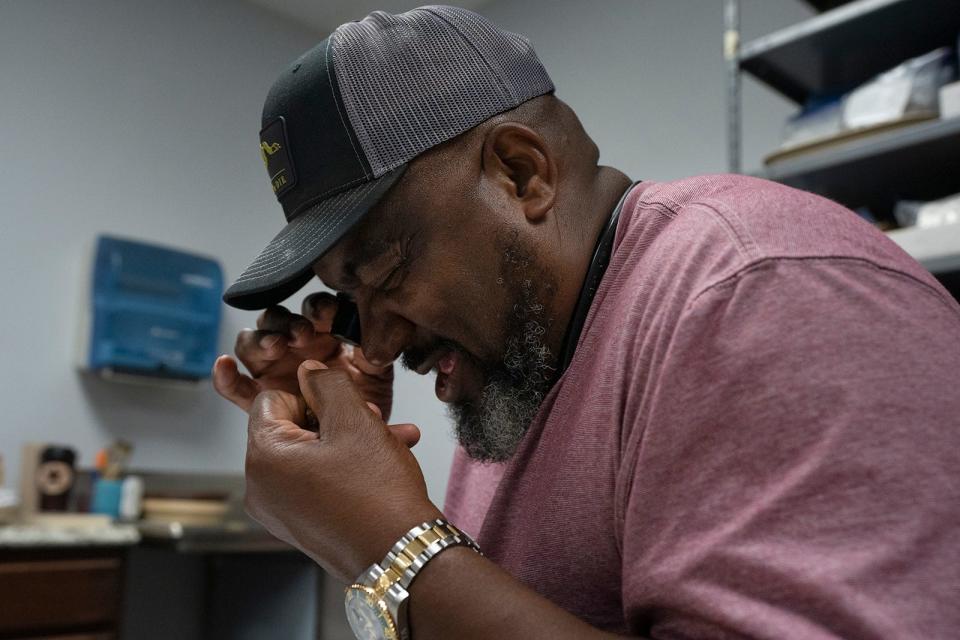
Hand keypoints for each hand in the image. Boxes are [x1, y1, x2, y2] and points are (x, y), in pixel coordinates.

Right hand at [213, 292, 394, 420]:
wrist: (362, 442)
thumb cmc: (368, 399)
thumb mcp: (377, 373)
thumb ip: (373, 354)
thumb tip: (373, 343)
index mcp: (323, 332)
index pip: (314, 310)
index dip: (318, 308)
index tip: (327, 315)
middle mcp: (294, 347)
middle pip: (276, 320)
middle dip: (287, 322)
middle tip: (302, 334)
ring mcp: (273, 370)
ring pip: (253, 344)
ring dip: (261, 340)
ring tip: (276, 346)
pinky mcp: (258, 397)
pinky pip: (235, 386)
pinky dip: (225, 376)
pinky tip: (224, 366)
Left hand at [245, 361, 440, 582]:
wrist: (402, 555)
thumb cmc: (378, 494)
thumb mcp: (355, 420)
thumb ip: (327, 384)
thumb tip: (309, 371)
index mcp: (263, 457)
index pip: (272, 399)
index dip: (312, 395)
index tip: (345, 407)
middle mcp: (260, 488)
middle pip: (291, 428)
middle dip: (335, 419)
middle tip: (373, 421)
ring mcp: (278, 511)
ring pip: (309, 454)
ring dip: (348, 442)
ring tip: (389, 442)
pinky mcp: (298, 526)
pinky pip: (314, 481)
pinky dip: (343, 469)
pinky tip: (381, 466)